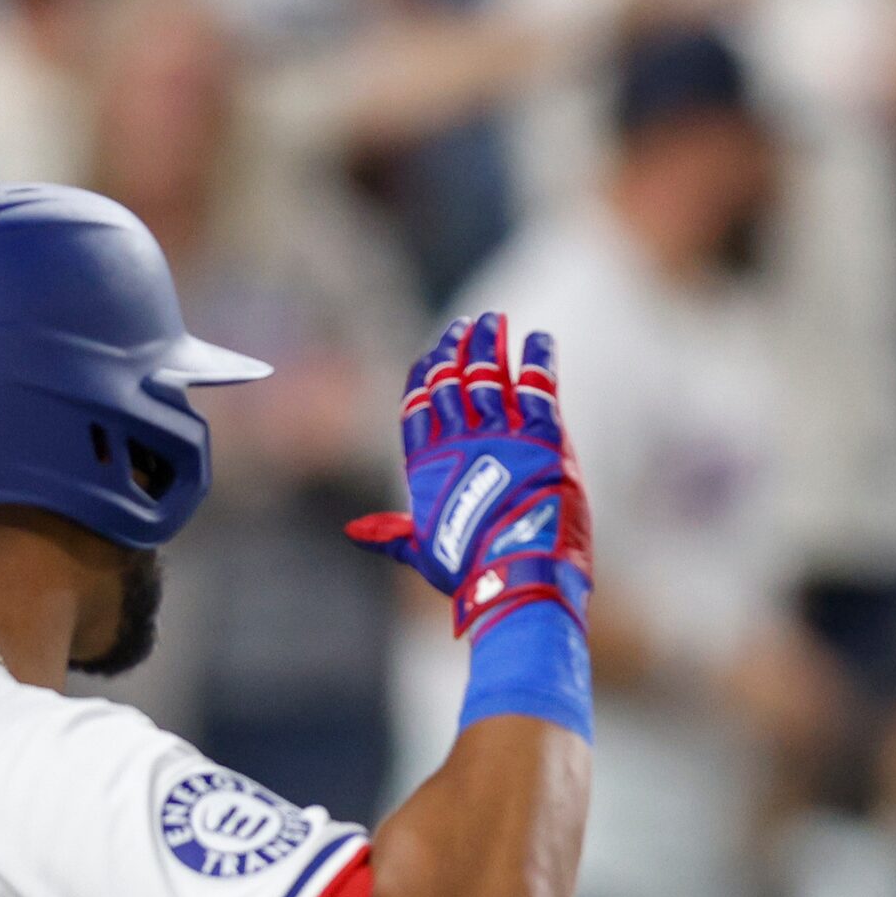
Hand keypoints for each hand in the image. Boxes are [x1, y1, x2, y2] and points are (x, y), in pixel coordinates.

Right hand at [346, 314, 591, 636]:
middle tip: (469, 324)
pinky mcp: (541, 435)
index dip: (425, 373)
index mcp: (426, 465)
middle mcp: (458, 440)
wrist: (516, 576)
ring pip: (489, 372)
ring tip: (496, 320)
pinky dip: (537, 358)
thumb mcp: (424, 554)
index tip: (433, 352)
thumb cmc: (469, 575)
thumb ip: (392, 536)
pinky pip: (536, 383)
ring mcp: (498, 433)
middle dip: (457, 346)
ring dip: (491, 342)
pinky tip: (539, 339)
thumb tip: (354, 532)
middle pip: (452, 378)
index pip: (417, 403)